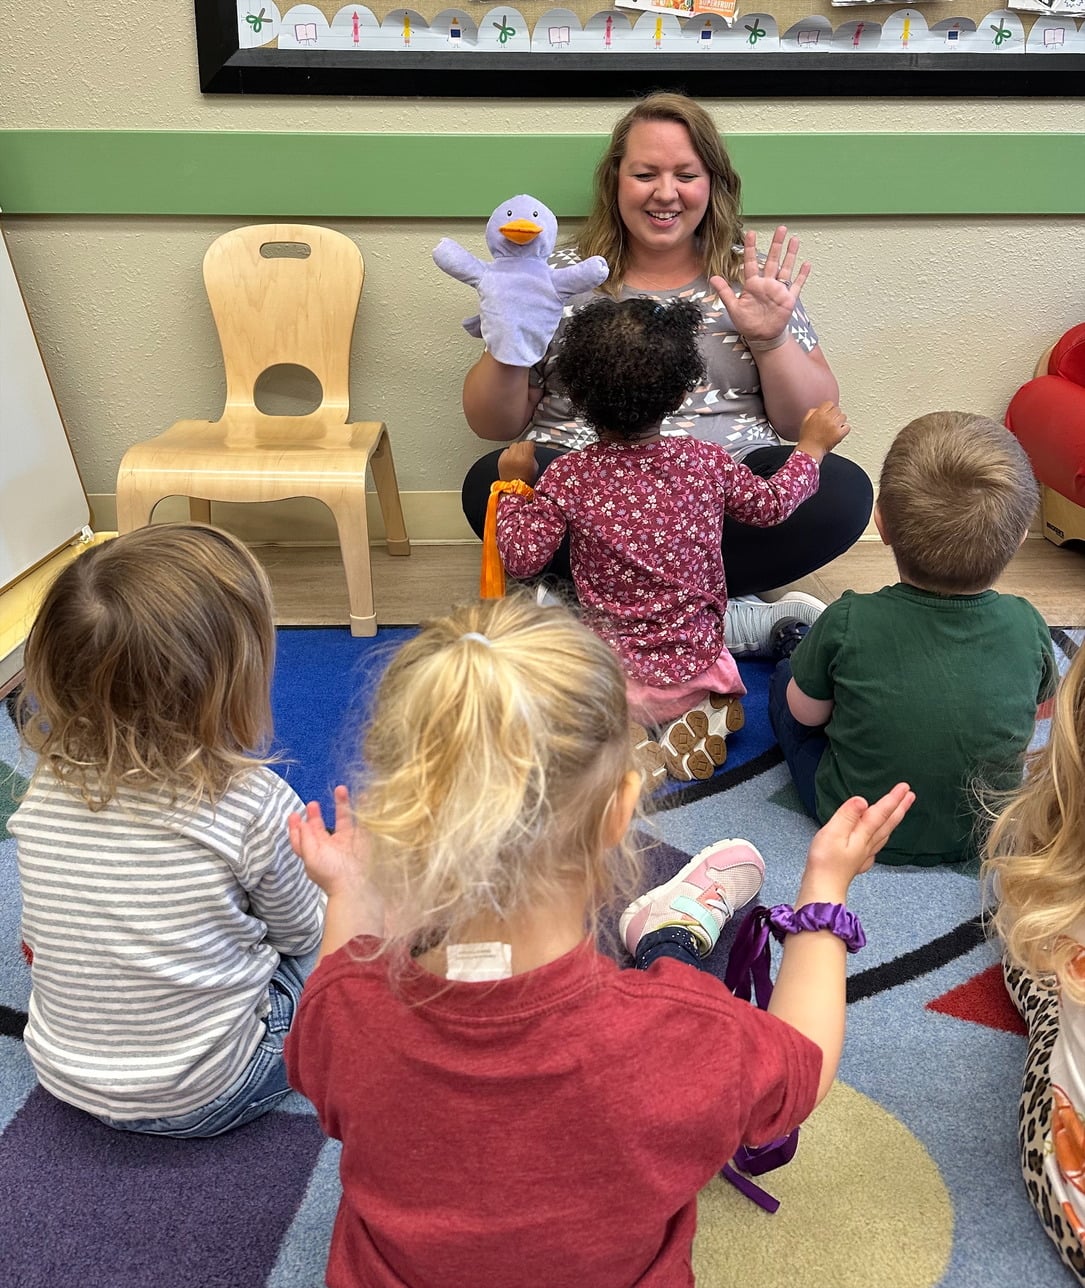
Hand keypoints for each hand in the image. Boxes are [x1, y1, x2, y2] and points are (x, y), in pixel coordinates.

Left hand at [287, 785, 368, 897]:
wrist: (356, 883)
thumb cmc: (330, 873)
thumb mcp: (311, 857)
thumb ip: (304, 839)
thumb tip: (302, 823)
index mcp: (314, 852)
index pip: (301, 838)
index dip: (296, 827)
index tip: (293, 815)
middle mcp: (330, 846)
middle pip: (319, 828)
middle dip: (314, 815)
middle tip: (312, 804)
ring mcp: (347, 841)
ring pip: (342, 819)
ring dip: (341, 805)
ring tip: (340, 789)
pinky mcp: (362, 838)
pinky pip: (362, 819)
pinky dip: (362, 808)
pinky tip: (361, 796)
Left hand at [498, 440, 537, 483]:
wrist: (513, 489)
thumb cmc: (525, 481)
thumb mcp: (535, 468)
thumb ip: (533, 456)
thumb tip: (531, 450)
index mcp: (526, 458)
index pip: (528, 443)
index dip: (531, 446)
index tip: (532, 449)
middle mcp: (515, 457)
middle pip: (520, 443)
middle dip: (524, 448)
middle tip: (525, 454)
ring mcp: (507, 458)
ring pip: (513, 446)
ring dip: (516, 450)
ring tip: (518, 457)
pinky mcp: (500, 460)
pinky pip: (506, 451)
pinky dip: (509, 454)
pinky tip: (512, 460)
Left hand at [709, 225, 811, 344]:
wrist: (761, 337)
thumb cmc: (748, 323)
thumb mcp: (733, 308)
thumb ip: (725, 292)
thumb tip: (713, 278)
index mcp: (753, 285)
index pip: (751, 262)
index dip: (751, 248)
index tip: (751, 233)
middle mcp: (767, 284)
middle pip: (772, 260)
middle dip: (776, 244)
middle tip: (780, 229)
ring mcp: (778, 290)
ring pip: (786, 267)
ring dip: (790, 254)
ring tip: (793, 239)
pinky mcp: (788, 299)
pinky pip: (796, 285)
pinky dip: (802, 275)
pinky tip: (806, 264)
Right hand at [796, 401, 849, 461]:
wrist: (810, 450)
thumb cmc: (807, 439)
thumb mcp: (805, 421)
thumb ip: (812, 412)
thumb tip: (818, 409)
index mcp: (818, 414)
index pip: (829, 403)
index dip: (829, 408)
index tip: (829, 412)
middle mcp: (827, 418)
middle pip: (838, 409)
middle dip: (835, 415)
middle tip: (832, 421)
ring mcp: (834, 426)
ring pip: (844, 417)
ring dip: (840, 421)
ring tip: (835, 427)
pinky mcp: (839, 434)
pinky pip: (847, 427)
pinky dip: (844, 429)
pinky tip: (839, 432)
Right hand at [801, 783, 914, 897]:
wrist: (823, 890)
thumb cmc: (825, 862)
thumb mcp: (832, 833)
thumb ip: (847, 815)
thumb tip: (862, 801)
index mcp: (862, 834)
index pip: (881, 812)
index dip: (892, 799)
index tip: (905, 787)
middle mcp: (867, 843)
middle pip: (887, 823)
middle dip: (899, 807)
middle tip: (910, 795)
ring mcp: (864, 854)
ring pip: (884, 833)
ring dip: (894, 820)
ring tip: (900, 811)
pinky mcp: (857, 862)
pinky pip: (877, 845)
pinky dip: (882, 837)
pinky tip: (880, 839)